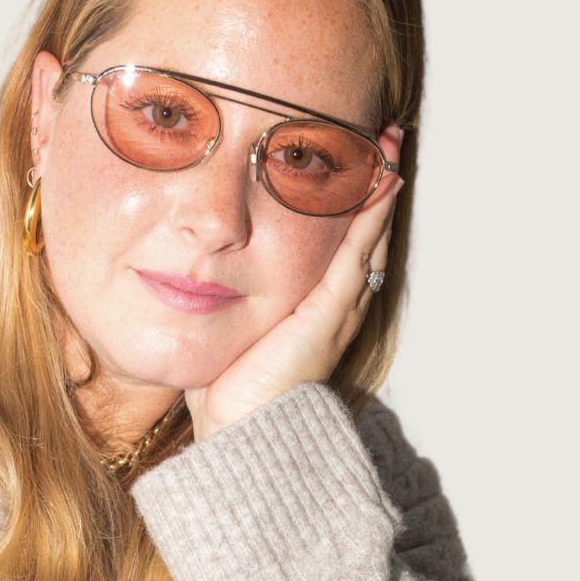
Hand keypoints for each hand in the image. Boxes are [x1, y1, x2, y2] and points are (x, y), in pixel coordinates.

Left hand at [184, 126, 405, 441]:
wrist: (244, 439)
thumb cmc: (230, 397)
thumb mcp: (229, 333)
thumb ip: (222, 303)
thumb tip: (189, 274)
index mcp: (314, 311)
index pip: (341, 246)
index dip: (351, 205)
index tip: (353, 164)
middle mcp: (335, 307)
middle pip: (365, 233)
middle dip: (375, 186)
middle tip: (384, 141)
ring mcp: (337, 309)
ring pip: (368, 236)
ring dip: (380, 189)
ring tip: (390, 147)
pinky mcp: (328, 314)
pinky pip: (356, 253)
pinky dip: (371, 215)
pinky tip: (380, 183)